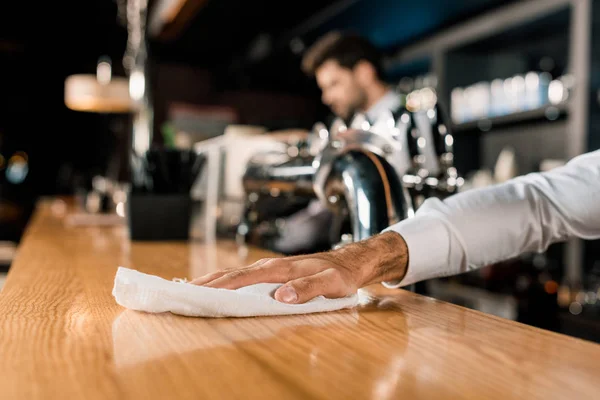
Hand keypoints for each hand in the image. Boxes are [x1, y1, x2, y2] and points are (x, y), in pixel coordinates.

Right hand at [190, 231, 408, 303]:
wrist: (350, 261)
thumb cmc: (340, 275)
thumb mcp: (331, 285)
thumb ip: (308, 290)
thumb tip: (281, 297)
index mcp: (280, 269)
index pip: (243, 278)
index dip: (220, 286)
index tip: (198, 293)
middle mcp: (270, 266)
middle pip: (231, 273)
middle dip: (206, 283)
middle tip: (180, 293)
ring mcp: (270, 268)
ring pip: (234, 273)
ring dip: (211, 280)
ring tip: (190, 289)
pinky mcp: (272, 272)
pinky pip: (242, 275)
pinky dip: (224, 280)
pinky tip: (217, 285)